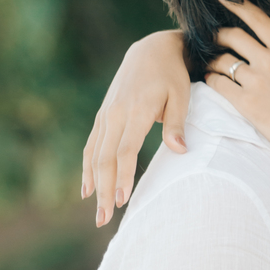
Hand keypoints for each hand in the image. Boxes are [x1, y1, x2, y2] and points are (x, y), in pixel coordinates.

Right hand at [82, 30, 189, 225]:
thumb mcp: (182, 95)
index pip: (125, 150)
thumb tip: (180, 151)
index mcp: (136, 110)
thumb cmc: (172, 75)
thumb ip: (177, 124)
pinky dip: (87, 168)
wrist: (151, 50)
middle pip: (105, 158)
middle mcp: (116, 113)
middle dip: (105, 190)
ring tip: (98, 212)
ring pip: (94, 155)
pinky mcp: (103, 116)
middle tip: (105, 219)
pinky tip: (87, 190)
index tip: (123, 199)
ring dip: (94, 185)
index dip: (123, 175)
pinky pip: (91, 146)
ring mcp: (106, 114)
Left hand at [206, 0, 269, 166]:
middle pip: (234, 36)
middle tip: (213, 36)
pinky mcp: (246, 103)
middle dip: (219, 33)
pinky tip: (211, 79)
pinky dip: (211, 79)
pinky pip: (219, 83)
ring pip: (223, 60)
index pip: (258, 20)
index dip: (238, 5)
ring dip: (213, 59)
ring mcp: (257, 82)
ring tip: (211, 62)